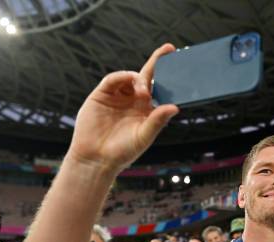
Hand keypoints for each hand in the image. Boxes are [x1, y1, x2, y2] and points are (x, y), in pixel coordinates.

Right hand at [68, 44, 179, 173]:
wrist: (96, 159)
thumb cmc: (122, 152)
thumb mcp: (144, 136)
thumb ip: (157, 121)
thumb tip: (175, 107)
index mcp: (146, 109)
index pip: (158, 87)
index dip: (167, 74)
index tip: (177, 60)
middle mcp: (133, 100)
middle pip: (146, 77)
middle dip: (157, 62)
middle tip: (168, 51)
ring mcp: (117, 96)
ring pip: (130, 77)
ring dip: (139, 78)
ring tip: (145, 91)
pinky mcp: (101, 95)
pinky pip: (113, 80)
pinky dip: (122, 76)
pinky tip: (130, 81)